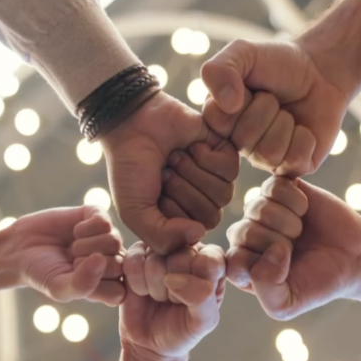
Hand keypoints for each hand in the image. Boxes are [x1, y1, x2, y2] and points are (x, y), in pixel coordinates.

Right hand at [8, 205, 125, 305]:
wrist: (22, 247)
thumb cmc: (42, 273)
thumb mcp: (58, 288)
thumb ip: (82, 284)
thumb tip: (101, 260)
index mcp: (108, 285)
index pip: (120, 292)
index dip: (95, 287)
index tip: (74, 281)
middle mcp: (112, 261)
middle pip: (120, 264)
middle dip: (89, 264)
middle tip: (71, 262)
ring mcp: (107, 238)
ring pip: (114, 241)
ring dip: (86, 246)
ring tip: (73, 248)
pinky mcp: (98, 216)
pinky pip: (104, 222)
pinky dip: (85, 228)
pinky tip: (75, 231)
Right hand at [102, 92, 238, 253]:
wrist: (132, 123)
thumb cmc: (130, 168)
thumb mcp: (135, 212)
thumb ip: (162, 237)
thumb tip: (198, 234)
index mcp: (181, 220)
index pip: (194, 233)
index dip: (172, 212)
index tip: (153, 193)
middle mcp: (201, 202)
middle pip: (212, 215)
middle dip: (182, 191)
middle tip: (163, 172)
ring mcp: (215, 178)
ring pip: (223, 193)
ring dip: (191, 172)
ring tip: (174, 158)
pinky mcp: (226, 153)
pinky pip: (229, 169)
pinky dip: (204, 156)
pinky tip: (190, 147)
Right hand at [120, 242, 226, 360]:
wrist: (151, 342)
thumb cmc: (183, 329)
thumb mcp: (203, 321)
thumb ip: (201, 298)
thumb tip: (174, 278)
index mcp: (213, 262)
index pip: (208, 260)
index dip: (195, 286)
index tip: (191, 302)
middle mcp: (189, 249)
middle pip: (180, 256)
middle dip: (174, 288)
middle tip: (172, 300)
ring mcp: (161, 249)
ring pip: (155, 259)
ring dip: (154, 287)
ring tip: (158, 297)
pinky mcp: (137, 253)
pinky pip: (134, 260)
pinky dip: (136, 283)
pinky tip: (142, 291)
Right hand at [202, 40, 351, 175]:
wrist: (320, 70)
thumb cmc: (278, 62)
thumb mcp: (242, 52)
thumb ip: (219, 69)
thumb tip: (227, 105)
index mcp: (219, 120)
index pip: (218, 120)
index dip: (240, 99)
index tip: (250, 87)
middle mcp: (238, 144)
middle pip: (244, 139)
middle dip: (267, 108)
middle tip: (275, 98)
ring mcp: (265, 159)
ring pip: (268, 153)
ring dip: (285, 123)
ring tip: (288, 112)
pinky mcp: (293, 167)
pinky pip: (293, 162)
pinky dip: (304, 139)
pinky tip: (304, 128)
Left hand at [226, 177, 360, 319]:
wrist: (352, 256)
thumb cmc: (318, 281)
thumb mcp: (288, 303)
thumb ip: (266, 289)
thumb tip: (271, 250)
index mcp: (242, 267)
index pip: (234, 262)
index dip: (263, 265)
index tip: (286, 270)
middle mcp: (245, 237)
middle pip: (244, 232)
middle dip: (279, 242)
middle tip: (297, 247)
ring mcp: (260, 211)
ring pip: (257, 207)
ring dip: (289, 221)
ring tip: (300, 229)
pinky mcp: (277, 189)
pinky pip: (273, 186)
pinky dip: (295, 200)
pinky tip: (304, 210)